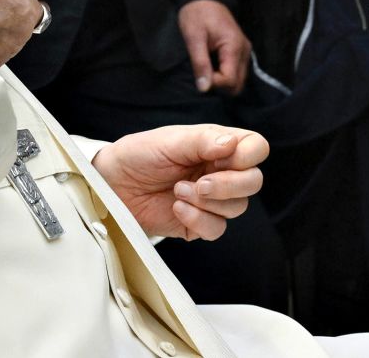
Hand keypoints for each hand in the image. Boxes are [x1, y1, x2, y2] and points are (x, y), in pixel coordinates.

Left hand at [92, 125, 267, 239]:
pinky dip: (198, 219)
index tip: (223, 158)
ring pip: (237, 207)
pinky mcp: (198, 223)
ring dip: (208, 202)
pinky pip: (216, 228)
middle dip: (229, 185)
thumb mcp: (170, 140)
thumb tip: (232, 144)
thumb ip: (202, 141)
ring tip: (178, 191)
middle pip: (253, 182)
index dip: (248, 155)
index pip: (256, 148)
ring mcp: (211, 199)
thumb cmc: (139, 154)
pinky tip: (176, 208)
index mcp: (218, 145)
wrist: (112, 184)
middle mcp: (220, 171)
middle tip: (201, 183)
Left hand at [178, 0, 251, 93]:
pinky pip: (237, 73)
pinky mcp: (241, 52)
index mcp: (234, 46)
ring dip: (222, 82)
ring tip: (206, 71)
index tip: (200, 75)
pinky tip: (212, 68)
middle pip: (238, 85)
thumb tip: (204, 88)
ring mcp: (245, 52)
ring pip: (239, 81)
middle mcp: (245, 52)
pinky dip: (225, 76)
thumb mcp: (193, 37)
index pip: (230, 80)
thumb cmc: (197, 14)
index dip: (214, 83)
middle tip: (203, 75)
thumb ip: (200, 63)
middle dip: (219, 86)